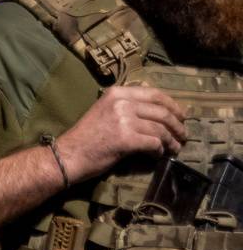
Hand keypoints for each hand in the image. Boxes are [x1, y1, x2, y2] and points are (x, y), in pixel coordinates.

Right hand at [56, 86, 187, 182]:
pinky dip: (159, 150)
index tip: (180, 115)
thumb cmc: (84, 138)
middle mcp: (122, 103)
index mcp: (117, 93)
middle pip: (161, 111)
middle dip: (177, 124)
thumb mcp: (103, 111)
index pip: (154, 94)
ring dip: (171, 140)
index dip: (172, 105)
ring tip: (175, 148)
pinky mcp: (125, 139)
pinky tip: (159, 155)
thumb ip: (125, 105)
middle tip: (182, 135)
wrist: (67, 156)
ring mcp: (124, 120)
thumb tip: (154, 110)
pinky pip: (153, 142)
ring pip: (160, 128)